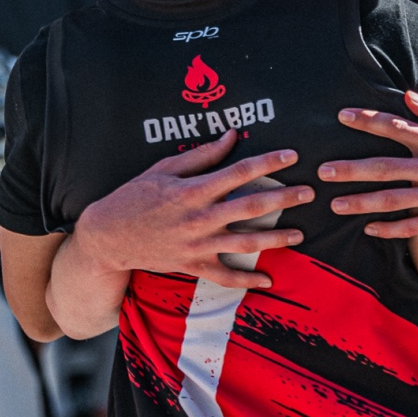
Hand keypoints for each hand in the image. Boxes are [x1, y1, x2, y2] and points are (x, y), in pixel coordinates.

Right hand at [73, 132, 309, 290]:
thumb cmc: (135, 196)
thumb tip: (232, 136)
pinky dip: (247, 280)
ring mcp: (197, 244)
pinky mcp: (193, 265)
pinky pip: (225, 276)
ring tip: (300, 233)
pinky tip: (268, 280)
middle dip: (283, 198)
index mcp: (193, 189)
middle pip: (250, 206)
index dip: (268, 162)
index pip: (238, 172)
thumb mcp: (164, 168)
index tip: (292, 156)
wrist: (108, 236)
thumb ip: (202, 155)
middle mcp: (199, 217)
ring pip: (245, 242)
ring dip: (276, 237)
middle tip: (309, 192)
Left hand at [321, 93, 417, 237]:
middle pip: (383, 167)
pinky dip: (388, 228)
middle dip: (349, 169)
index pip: (395, 126)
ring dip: (359, 202)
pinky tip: (369, 228)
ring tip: (334, 204)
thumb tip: (407, 97)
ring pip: (391, 200)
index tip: (341, 116)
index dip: (366, 120)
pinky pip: (412, 227)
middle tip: (321, 171)